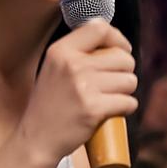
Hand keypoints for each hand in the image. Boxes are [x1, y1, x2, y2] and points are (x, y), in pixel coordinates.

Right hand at [17, 20, 137, 167]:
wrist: (36, 139)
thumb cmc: (49, 105)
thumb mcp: (54, 68)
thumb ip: (78, 53)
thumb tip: (115, 43)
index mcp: (61, 50)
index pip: (100, 28)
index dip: (118, 40)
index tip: (121, 52)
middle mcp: (72, 64)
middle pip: (123, 58)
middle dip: (125, 72)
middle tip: (113, 84)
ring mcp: (83, 87)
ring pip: (129, 80)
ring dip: (126, 92)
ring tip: (110, 98)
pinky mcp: (94, 109)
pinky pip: (129, 102)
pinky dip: (126, 108)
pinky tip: (113, 112)